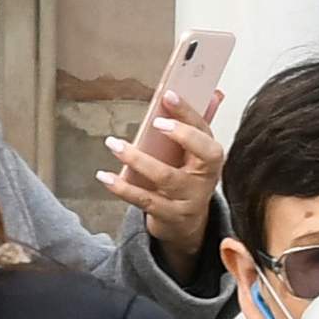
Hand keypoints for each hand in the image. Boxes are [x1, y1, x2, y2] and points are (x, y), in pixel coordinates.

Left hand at [99, 106, 226, 276]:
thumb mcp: (193, 156)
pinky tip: (104, 176)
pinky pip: (144, 200)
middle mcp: (205, 177)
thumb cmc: (186, 181)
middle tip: (156, 123)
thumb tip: (214, 93)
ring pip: (166, 177)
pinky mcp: (169, 215)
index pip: (206, 131)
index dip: (189, 114)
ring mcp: (189, 198)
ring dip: (138, 159)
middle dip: (183, 135)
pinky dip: (122, 188)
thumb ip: (197, 125)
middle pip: (205, 154)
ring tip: (113, 144)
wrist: (185, 225)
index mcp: (210, 158)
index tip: (169, 96)